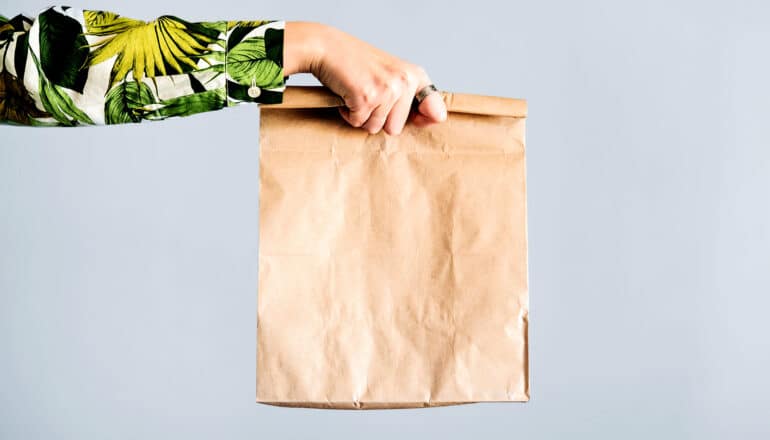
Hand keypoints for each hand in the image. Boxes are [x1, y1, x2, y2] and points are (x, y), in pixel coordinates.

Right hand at [283, 22, 446, 134]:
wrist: (328, 48)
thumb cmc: (358, 64)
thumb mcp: (392, 74)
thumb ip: (413, 96)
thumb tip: (438, 119)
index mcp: (416, 75)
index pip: (436, 112)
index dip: (420, 120)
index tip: (404, 112)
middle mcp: (405, 82)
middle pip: (396, 128)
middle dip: (377, 118)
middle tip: (368, 95)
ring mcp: (387, 90)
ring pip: (375, 128)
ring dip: (361, 116)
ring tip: (357, 93)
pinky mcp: (367, 97)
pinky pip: (357, 123)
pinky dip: (348, 113)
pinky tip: (347, 94)